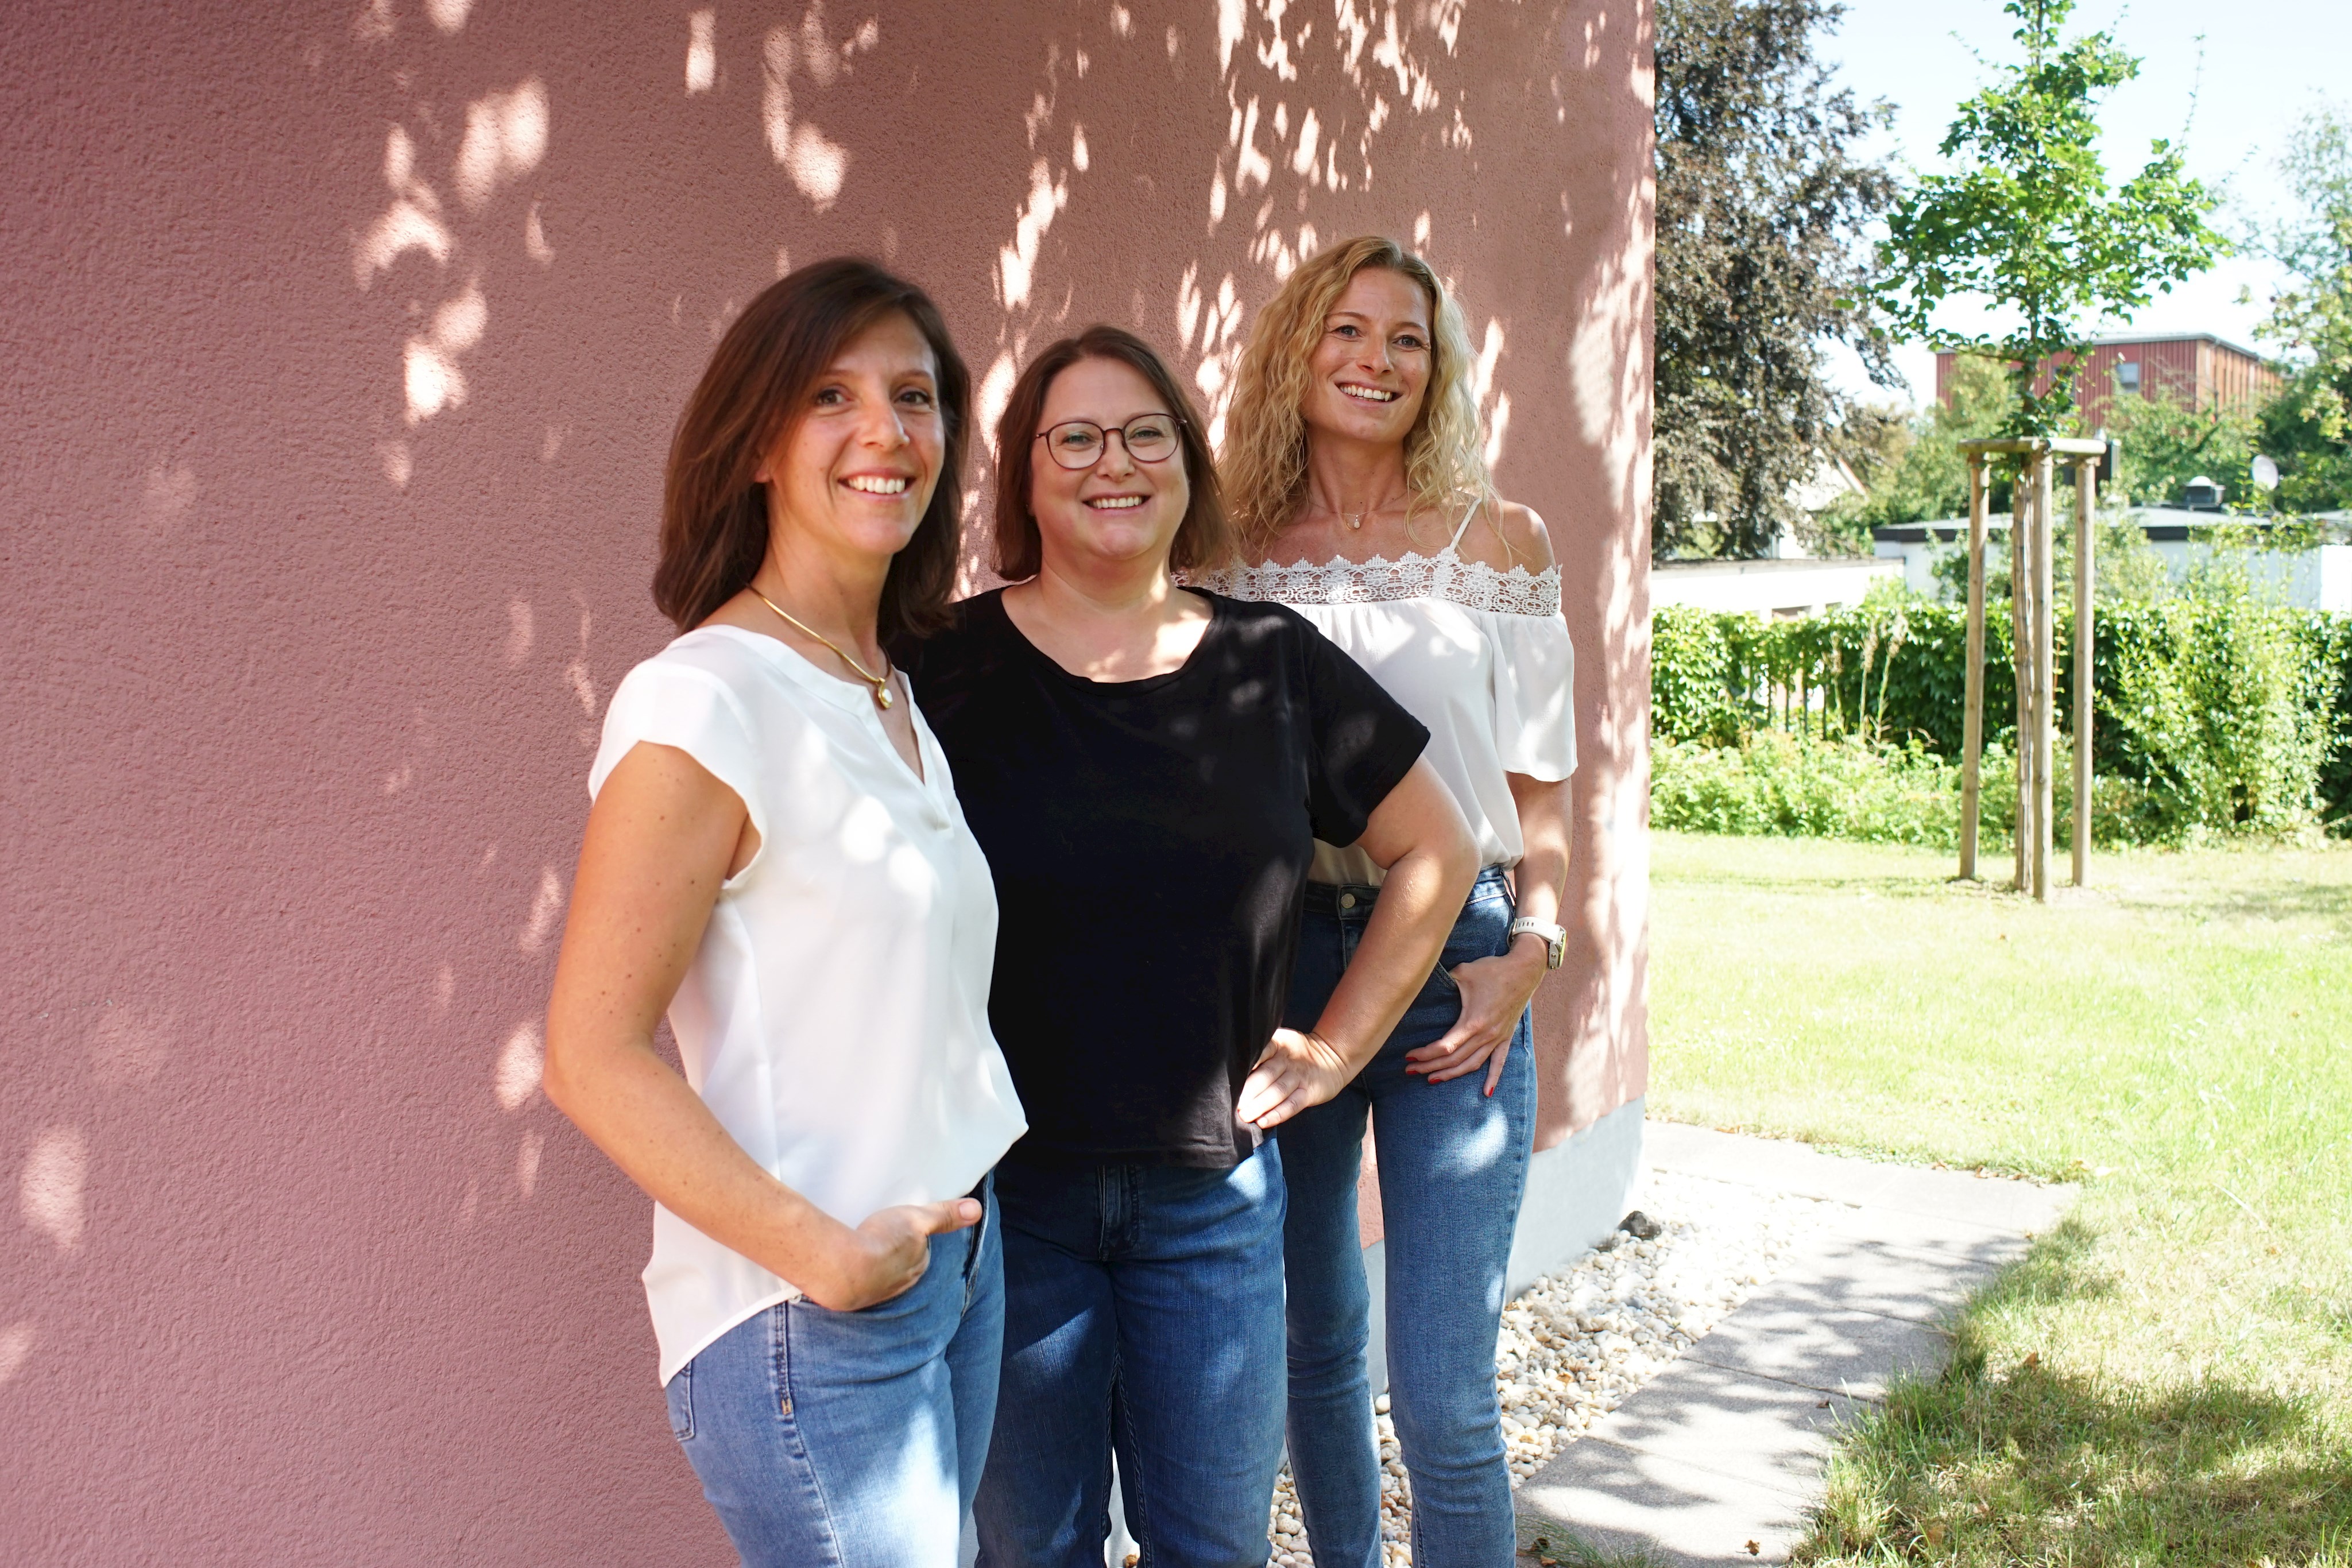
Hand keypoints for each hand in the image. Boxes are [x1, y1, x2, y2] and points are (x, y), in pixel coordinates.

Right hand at [796, 1197, 980, 1311]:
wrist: (842, 1268)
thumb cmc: (883, 1241)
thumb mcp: (918, 1219)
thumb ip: (945, 1215)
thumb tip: (976, 1209)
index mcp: (916, 1267)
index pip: (920, 1252)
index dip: (912, 1238)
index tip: (901, 1227)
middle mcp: (898, 1285)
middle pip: (899, 1265)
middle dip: (892, 1253)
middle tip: (879, 1233)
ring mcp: (873, 1292)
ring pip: (877, 1275)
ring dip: (870, 1263)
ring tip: (860, 1246)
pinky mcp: (849, 1295)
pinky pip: (855, 1281)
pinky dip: (851, 1271)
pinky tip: (844, 1261)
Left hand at [1237, 1028, 1354, 1130]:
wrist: (1332, 1058)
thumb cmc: (1297, 1053)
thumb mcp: (1282, 1043)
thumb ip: (1262, 1051)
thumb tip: (1234, 1067)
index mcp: (1279, 1045)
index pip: (1262, 1051)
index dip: (1247, 1064)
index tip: (1231, 1077)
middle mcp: (1288, 1060)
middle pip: (1266, 1075)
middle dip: (1248, 1091)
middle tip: (1234, 1103)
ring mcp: (1299, 1077)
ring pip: (1277, 1092)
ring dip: (1259, 1105)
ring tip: (1244, 1115)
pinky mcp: (1309, 1093)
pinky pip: (1291, 1105)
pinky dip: (1277, 1114)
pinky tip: (1263, 1121)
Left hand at [1406, 938, 1546, 1092]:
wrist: (1524, 970)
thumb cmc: (1491, 970)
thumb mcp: (1462, 972)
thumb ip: (1443, 982)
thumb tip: (1422, 980)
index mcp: (1472, 1022)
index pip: (1444, 1047)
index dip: (1425, 1054)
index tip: (1409, 1056)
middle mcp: (1485, 1035)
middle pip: (1454, 1060)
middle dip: (1430, 1067)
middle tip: (1410, 1070)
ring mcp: (1497, 1038)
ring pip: (1472, 1065)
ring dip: (1451, 1074)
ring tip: (1432, 1079)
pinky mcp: (1506, 1037)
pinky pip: (1499, 1062)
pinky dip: (1492, 1078)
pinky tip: (1486, 1093)